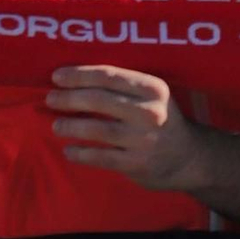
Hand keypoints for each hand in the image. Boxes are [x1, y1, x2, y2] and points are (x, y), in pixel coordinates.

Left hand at [47, 65, 210, 192]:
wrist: (189, 157)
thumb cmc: (162, 120)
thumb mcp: (152, 97)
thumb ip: (123, 87)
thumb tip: (75, 80)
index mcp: (153, 89)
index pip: (109, 76)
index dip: (79, 75)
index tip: (57, 76)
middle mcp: (150, 112)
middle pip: (100, 100)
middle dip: (70, 98)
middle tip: (51, 99)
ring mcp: (144, 139)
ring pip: (97, 129)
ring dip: (71, 126)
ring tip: (56, 125)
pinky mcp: (137, 163)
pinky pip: (101, 157)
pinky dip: (81, 153)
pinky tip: (68, 150)